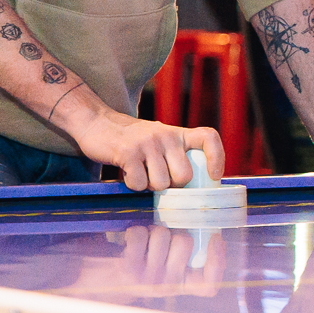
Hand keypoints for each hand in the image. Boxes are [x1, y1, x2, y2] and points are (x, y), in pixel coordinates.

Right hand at [68, 110, 225, 191]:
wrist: (96, 122)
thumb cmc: (132, 140)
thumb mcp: (159, 140)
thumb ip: (176, 156)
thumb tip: (192, 189)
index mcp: (177, 133)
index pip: (208, 138)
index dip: (217, 158)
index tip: (214, 176)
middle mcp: (165, 135)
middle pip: (184, 175)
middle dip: (172, 186)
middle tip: (158, 178)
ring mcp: (147, 143)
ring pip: (161, 183)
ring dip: (150, 186)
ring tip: (140, 173)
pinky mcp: (127, 153)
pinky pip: (139, 183)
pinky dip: (133, 185)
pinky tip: (128, 172)